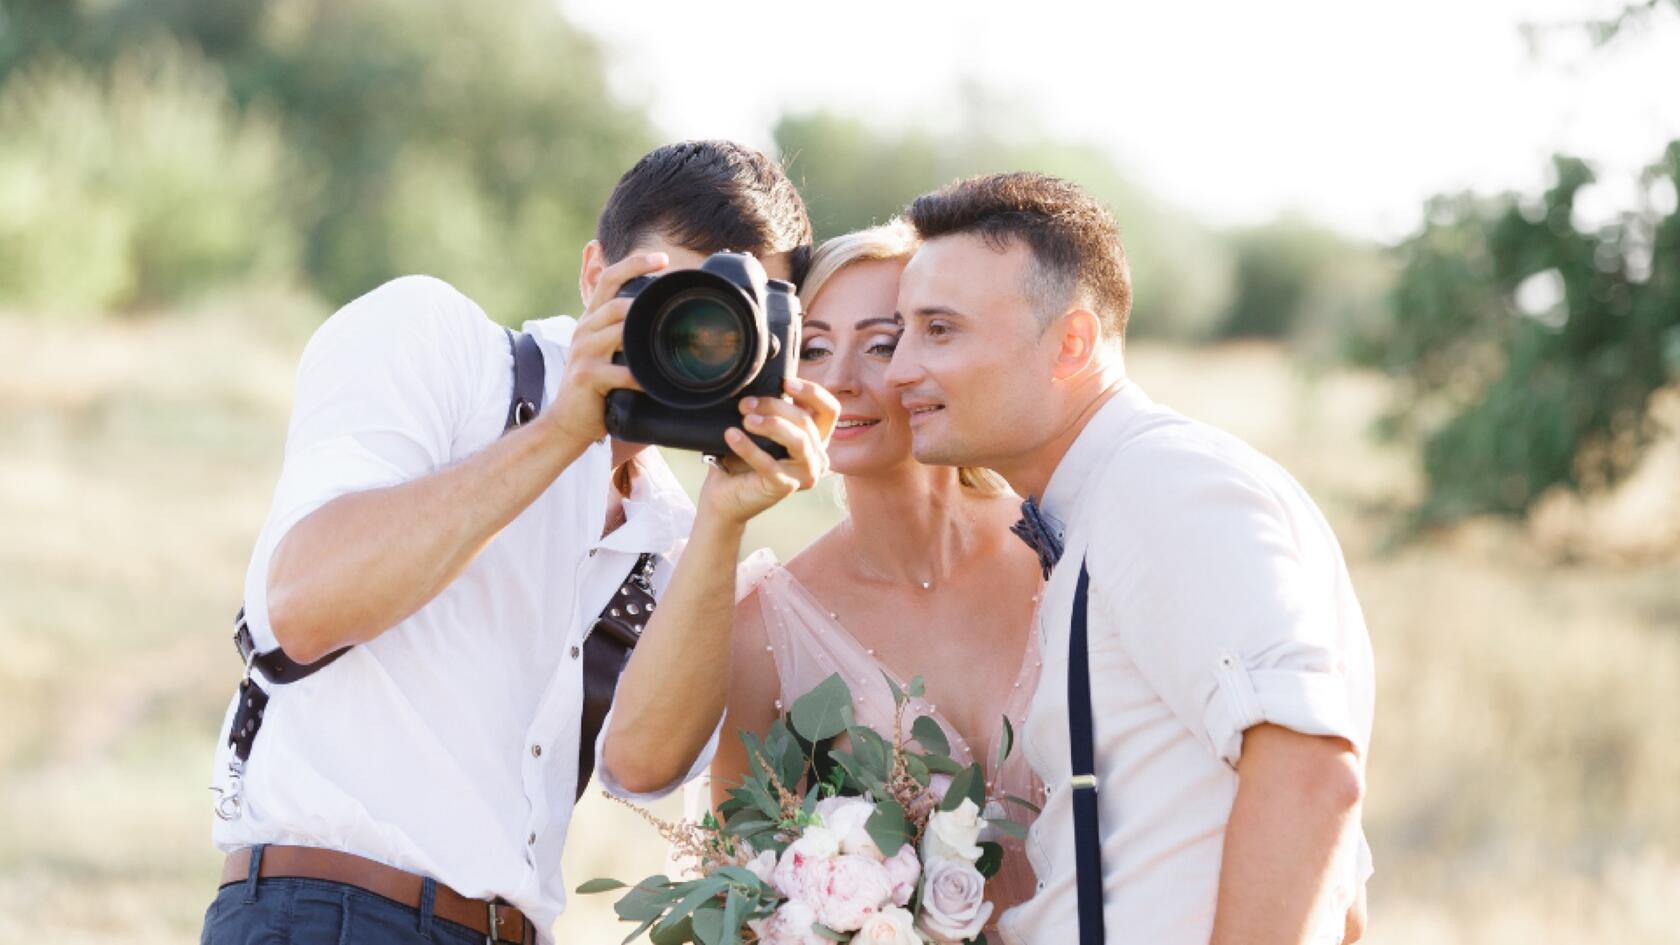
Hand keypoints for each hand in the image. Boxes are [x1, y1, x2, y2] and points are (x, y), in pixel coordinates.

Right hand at [543, 252, 666, 445]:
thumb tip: (661, 320)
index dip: (634, 264)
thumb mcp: (604, 351)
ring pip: (618, 331)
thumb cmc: (594, 386)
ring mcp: (583, 352)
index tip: (662, 258)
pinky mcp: (587, 376)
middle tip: (675, 304)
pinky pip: (620, 372)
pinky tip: (657, 382)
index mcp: (590, 320)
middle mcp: (584, 330)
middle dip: (645, 299)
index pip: (608, 279)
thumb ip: (624, 332)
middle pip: (615, 303)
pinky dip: (641, 377)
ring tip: (670, 339)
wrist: (567, 420)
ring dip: (644, 334)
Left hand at [699, 377, 839, 523]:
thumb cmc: (743, 460)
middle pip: (806, 421)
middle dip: (774, 406)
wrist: (724, 494)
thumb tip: (762, 387)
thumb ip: (772, 412)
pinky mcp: (786, 488)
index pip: (829, 411)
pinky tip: (732, 436)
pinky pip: (770, 464)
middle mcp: (817, 458)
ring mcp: (805, 475)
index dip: (812, 393)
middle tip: (746, 404)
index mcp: (815, 440)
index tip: (786, 382)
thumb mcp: (762, 429)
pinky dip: (749, 448)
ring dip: (771, 425)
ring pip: (799, 441)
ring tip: (746, 420)